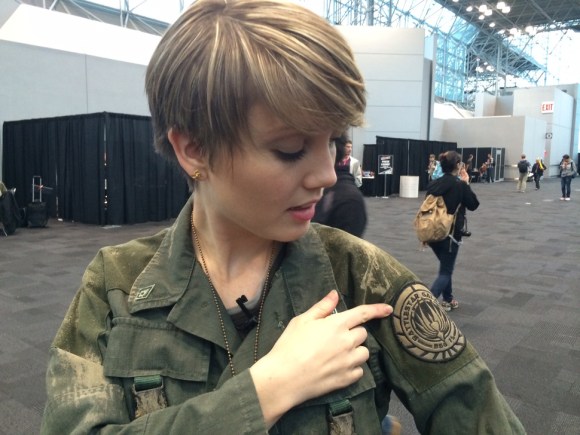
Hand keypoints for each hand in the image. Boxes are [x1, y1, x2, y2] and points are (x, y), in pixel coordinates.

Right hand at [250, 290, 391, 426]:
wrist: (284, 378)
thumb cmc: (289, 345)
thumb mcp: (302, 320)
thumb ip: (322, 307)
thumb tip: (335, 294)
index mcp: (337, 324)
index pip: (363, 313)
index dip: (377, 309)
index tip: (389, 309)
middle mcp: (347, 342)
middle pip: (363, 334)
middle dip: (354, 333)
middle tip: (336, 337)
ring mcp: (348, 362)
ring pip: (364, 353)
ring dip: (356, 350)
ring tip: (338, 353)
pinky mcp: (346, 379)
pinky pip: (359, 371)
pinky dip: (352, 367)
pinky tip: (338, 367)